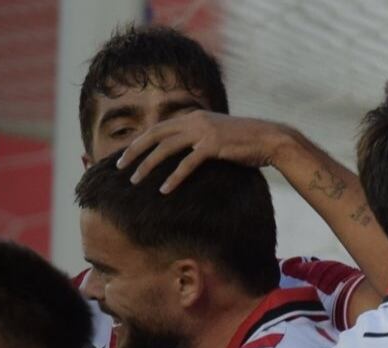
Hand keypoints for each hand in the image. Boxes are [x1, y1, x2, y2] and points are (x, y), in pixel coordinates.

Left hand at [115, 111, 290, 193]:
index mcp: (192, 117)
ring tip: (135, 180)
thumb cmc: (244, 142)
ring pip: (166, 148)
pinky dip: (174, 177)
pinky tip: (164, 190)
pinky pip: (187, 163)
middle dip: (134, 151)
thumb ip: (198, 140)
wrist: (269, 139)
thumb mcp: (217, 136)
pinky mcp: (213, 146)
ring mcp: (203, 132)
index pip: (158, 128)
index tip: (125, 155)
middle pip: (155, 134)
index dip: (139, 141)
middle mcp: (194, 120)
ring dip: (148, 165)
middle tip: (118, 167)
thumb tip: (184, 153)